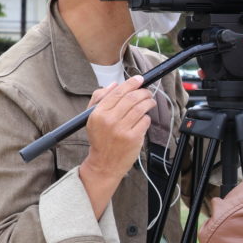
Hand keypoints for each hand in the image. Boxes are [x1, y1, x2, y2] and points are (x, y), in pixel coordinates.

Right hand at [80, 75, 154, 214]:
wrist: (103, 163)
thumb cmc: (100, 138)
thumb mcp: (92, 118)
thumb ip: (99, 99)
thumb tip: (114, 84)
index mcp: (98, 113)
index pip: (117, 92)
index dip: (131, 83)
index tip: (139, 79)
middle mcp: (110, 120)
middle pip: (131, 98)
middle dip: (143, 92)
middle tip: (147, 92)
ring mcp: (122, 129)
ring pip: (141, 108)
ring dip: (149, 102)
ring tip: (150, 101)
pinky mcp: (133, 138)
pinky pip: (145, 121)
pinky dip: (147, 117)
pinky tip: (144, 118)